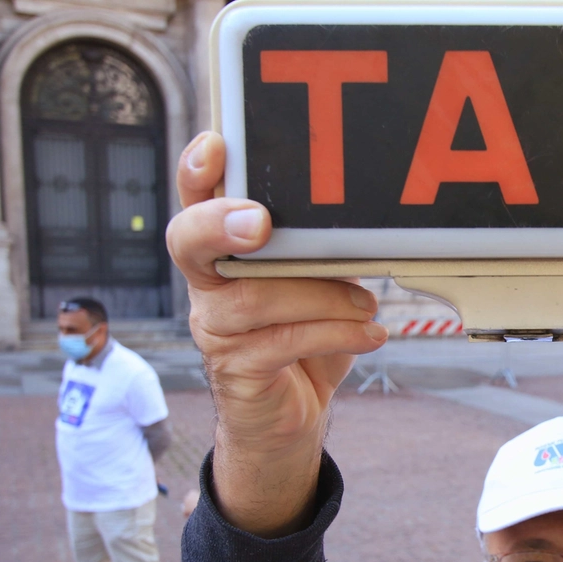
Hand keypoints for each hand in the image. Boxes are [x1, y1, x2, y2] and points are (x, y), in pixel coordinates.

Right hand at [166, 132, 387, 536]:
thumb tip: (366, 216)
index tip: (215, 146)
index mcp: (222, 250)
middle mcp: (207, 285)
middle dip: (224, 224)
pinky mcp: (237, 370)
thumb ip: (321, 248)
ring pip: (257, 298)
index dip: (197, 174)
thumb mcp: (316, 283)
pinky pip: (283, 342)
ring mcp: (214, 329)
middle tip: (263, 224)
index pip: (195, 201)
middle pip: (191, 242)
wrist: (290, 415)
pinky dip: (336, 333)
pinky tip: (371, 333)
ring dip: (323, 296)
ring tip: (366, 304)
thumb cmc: (303, 335)